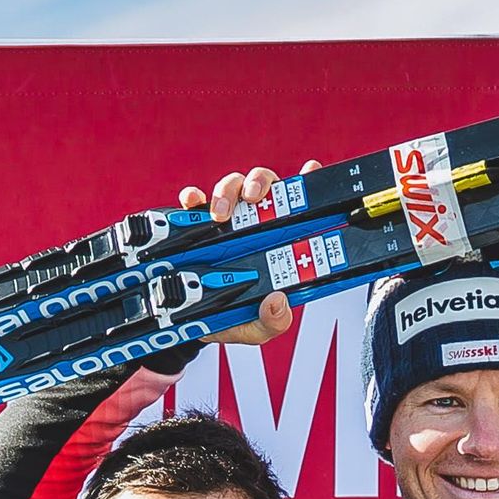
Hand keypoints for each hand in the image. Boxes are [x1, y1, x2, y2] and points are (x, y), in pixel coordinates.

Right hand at [175, 161, 319, 348]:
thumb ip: (273, 322)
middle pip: (263, 185)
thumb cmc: (232, 320)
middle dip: (259, 183)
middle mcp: (253, 224)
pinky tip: (192, 204)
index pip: (296, 206)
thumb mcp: (256, 328)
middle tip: (253, 198)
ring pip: (231, 186)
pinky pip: (194, 201)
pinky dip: (193, 198)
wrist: (188, 327)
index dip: (306, 183)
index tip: (310, 170)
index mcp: (277, 241)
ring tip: (219, 215)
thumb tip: (278, 302)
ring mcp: (224, 221)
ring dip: (226, 191)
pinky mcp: (194, 224)